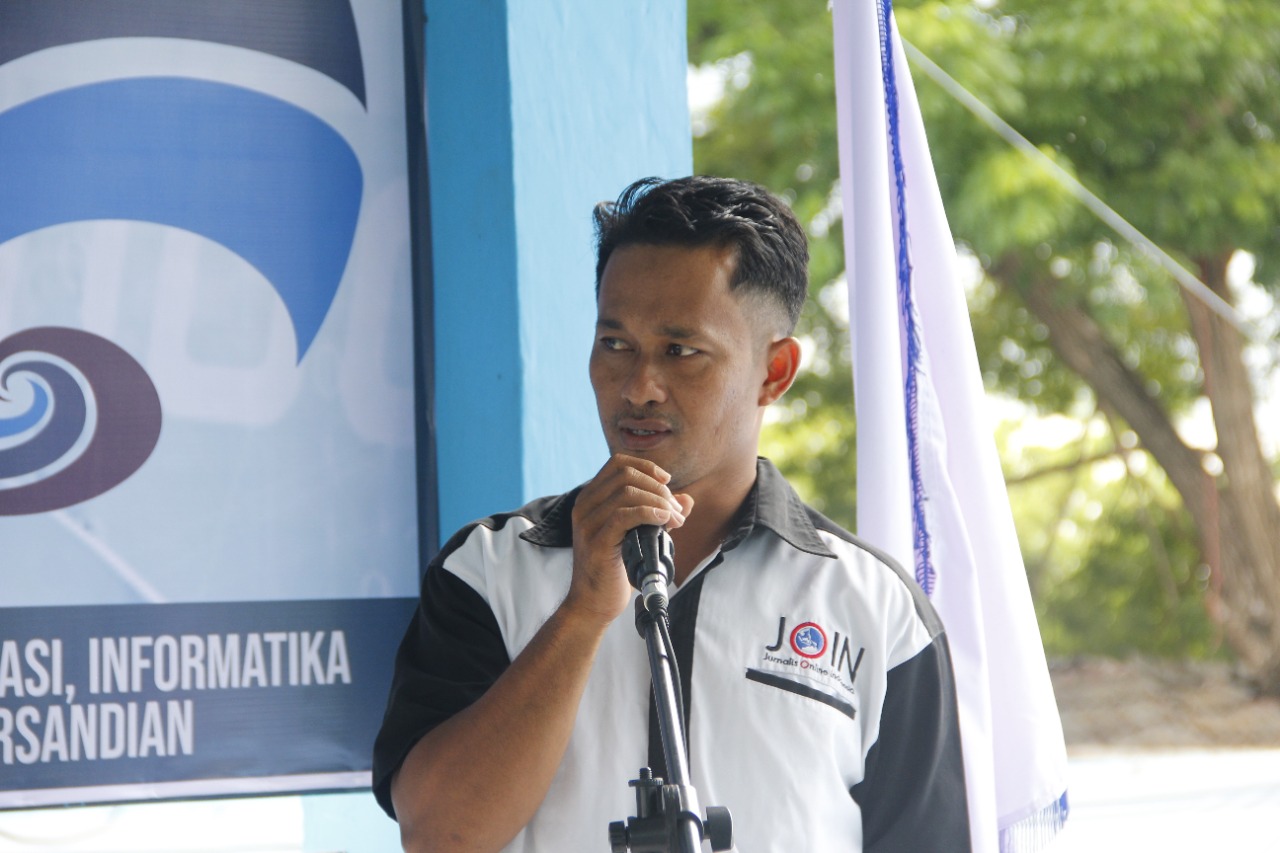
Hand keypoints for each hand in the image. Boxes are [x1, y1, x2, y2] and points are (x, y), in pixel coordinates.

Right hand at [566, 454, 693, 625]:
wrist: (594, 604)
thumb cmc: (616, 569)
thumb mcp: (641, 535)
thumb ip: (661, 515)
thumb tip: (687, 500)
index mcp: (592, 499)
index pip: (618, 463)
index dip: (646, 467)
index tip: (667, 482)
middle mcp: (585, 506)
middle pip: (625, 474)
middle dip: (658, 488)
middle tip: (677, 510)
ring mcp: (588, 523)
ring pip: (627, 492)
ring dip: (659, 501)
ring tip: (675, 519)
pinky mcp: (596, 542)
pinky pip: (624, 515)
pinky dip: (649, 513)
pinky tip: (664, 520)